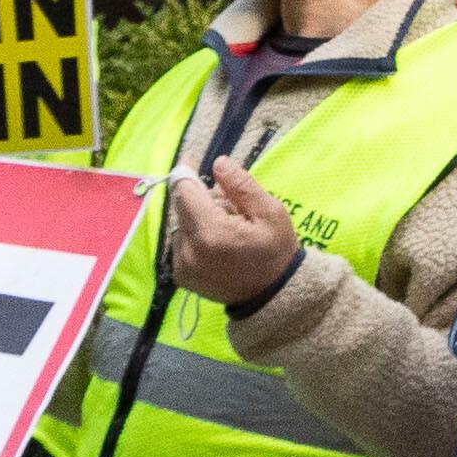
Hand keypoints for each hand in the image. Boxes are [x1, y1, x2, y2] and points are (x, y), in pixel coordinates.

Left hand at [161, 156, 303, 305]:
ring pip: (181, 223)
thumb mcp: (271, 213)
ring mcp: (182, 265)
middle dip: (201, 197)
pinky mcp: (180, 275)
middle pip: (181, 205)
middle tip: (231, 206)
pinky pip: (181, 241)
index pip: (184, 190)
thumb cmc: (276, 252)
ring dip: (199, 217)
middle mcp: (189, 249)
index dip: (186, 170)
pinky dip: (196, 235)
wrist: (273, 297)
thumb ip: (242, 185)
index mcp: (211, 232)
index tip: (193, 159)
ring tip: (228, 229)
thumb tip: (218, 163)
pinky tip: (219, 244)